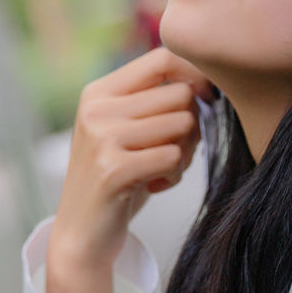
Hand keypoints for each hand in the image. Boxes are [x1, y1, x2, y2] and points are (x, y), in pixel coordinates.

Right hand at [46, 49, 214, 292]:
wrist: (82, 234)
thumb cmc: (118, 179)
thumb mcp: (127, 131)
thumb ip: (155, 103)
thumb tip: (209, 83)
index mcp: (99, 91)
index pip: (162, 58)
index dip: (195, 75)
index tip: (205, 100)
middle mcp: (97, 108)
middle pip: (180, 94)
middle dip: (190, 125)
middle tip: (174, 151)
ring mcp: (102, 137)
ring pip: (182, 124)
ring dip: (184, 152)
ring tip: (161, 169)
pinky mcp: (113, 169)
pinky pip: (173, 157)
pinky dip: (174, 175)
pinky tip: (153, 185)